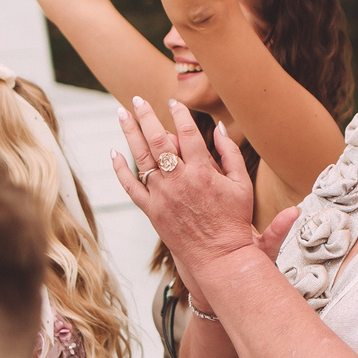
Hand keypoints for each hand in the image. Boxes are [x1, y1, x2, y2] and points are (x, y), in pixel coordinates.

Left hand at [110, 97, 260, 284]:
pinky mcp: (152, 210)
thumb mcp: (242, 185)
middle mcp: (179, 180)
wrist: (219, 257)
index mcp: (203, 172)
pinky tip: (115, 152)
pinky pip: (131, 186)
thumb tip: (219, 128)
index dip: (180, 114)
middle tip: (137, 100)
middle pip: (158, 140)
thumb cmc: (234, 221)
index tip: (174, 101)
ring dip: (130, 132)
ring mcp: (162, 195)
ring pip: (141, 157)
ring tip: (121, 114)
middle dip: (146, 116)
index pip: (187, 133)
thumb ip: (230, 154)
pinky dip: (120, 169)